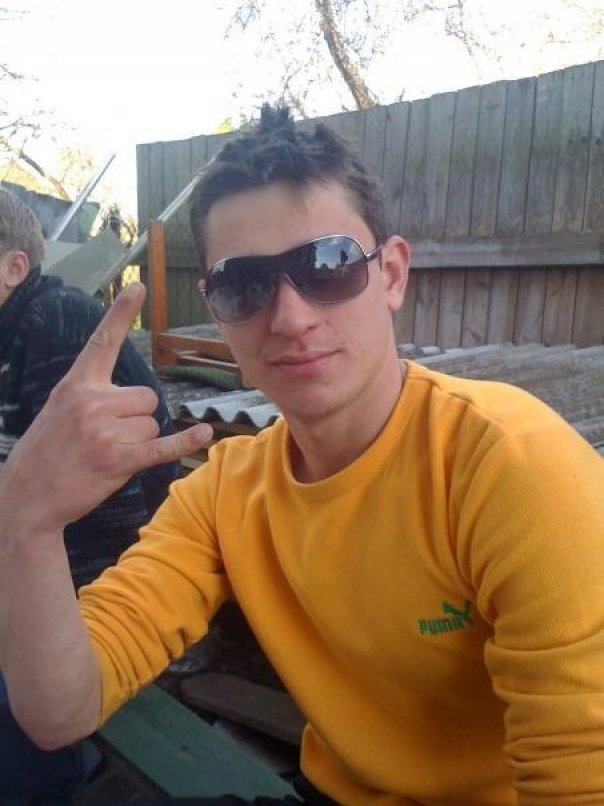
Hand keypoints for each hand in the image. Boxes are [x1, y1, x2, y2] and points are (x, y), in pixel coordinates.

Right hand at [0, 283, 212, 536]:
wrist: (27, 496)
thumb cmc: (47, 451)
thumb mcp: (59, 409)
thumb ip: (92, 395)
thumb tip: (136, 400)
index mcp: (76, 384)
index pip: (102, 342)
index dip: (121, 313)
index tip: (139, 285)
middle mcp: (90, 401)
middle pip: (147, 398)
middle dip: (137, 419)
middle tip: (107, 439)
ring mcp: (104, 430)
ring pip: (152, 425)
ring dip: (139, 443)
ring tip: (106, 455)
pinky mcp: (117, 459)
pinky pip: (159, 446)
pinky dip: (183, 443)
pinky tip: (202, 435)